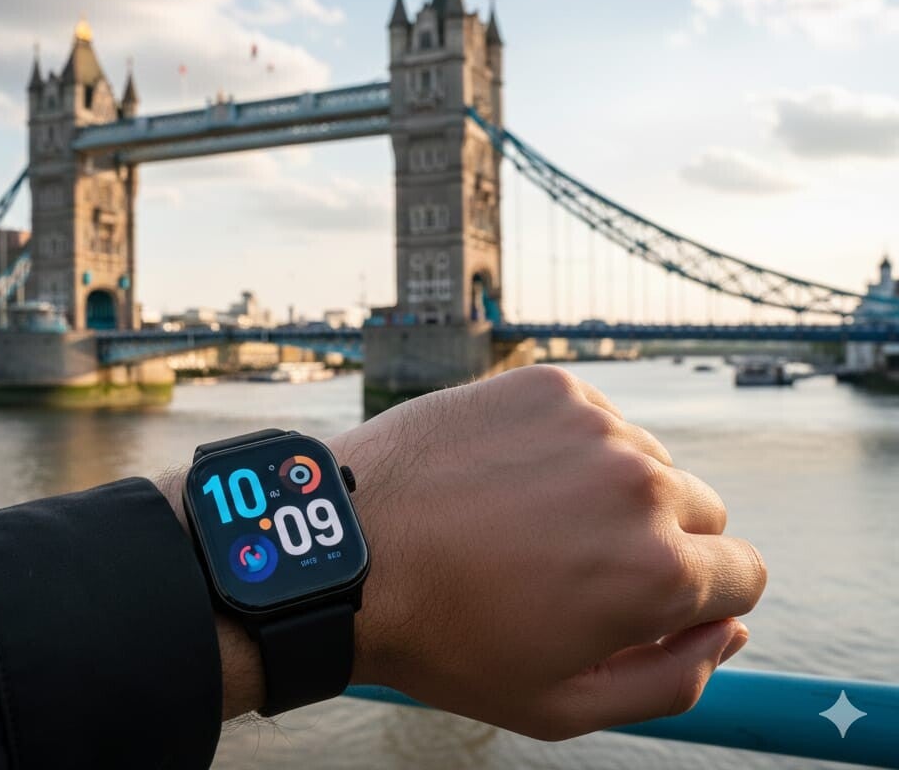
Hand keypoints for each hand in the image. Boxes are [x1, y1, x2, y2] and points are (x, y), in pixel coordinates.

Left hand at [332, 365, 766, 739]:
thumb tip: (729, 631)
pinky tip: (506, 479)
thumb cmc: (445, 638)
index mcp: (660, 570)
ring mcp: (594, 424)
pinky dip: (566, 448)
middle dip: (659, 544)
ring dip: (609, 491)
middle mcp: (641, 483)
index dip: (699, 599)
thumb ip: (672, 680)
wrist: (344, 550)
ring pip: (646, 462)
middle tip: (572, 566)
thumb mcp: (562, 704)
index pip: (744, 574)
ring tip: (526, 522)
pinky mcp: (548, 385)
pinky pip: (594, 421)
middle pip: (703, 513)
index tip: (644, 603)